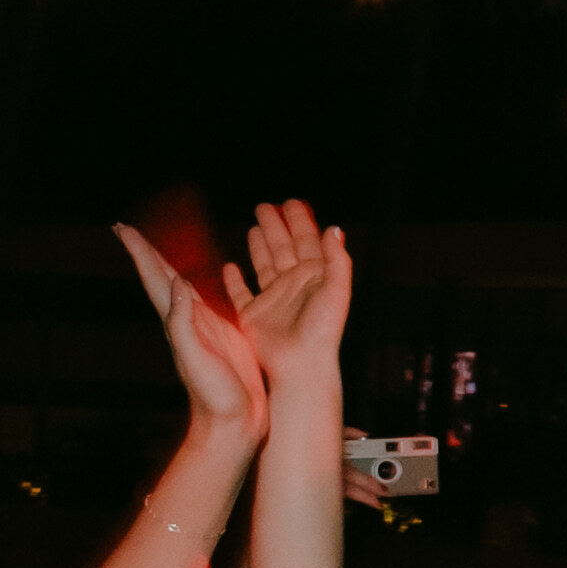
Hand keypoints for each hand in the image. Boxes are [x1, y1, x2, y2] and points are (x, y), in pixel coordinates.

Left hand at [118, 224, 266, 433]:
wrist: (232, 425)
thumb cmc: (214, 397)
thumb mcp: (196, 358)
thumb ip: (183, 324)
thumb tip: (177, 283)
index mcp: (178, 321)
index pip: (155, 278)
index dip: (140, 252)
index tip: (122, 228)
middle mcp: (186, 320)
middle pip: (162, 277)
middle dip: (146, 251)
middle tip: (127, 229)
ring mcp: (203, 328)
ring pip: (182, 285)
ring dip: (169, 263)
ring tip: (159, 246)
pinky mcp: (224, 335)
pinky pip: (209, 299)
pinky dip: (203, 282)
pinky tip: (203, 279)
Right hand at [225, 199, 356, 395]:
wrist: (301, 366)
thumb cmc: (322, 331)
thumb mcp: (336, 291)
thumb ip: (337, 260)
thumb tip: (334, 229)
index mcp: (313, 277)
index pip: (306, 241)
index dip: (299, 221)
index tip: (291, 201)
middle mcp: (293, 285)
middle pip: (283, 248)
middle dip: (276, 226)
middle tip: (264, 205)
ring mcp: (273, 300)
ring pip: (264, 265)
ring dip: (259, 245)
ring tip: (254, 226)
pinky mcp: (253, 316)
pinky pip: (241, 294)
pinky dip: (234, 281)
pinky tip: (230, 266)